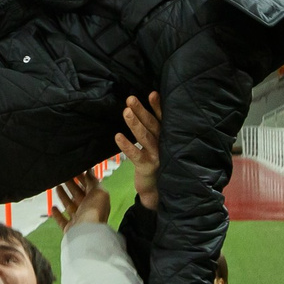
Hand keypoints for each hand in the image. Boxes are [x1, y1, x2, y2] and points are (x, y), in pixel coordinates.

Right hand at [52, 172, 109, 228]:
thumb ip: (93, 181)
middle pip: (78, 195)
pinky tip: (52, 207)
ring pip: (70, 206)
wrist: (86, 233)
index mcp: (97, 201)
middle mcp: (88, 210)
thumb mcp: (98, 192)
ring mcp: (79, 220)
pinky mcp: (70, 229)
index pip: (89, 187)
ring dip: (64, 196)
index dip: (82, 178)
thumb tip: (90, 170)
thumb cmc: (94, 212)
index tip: (74, 169)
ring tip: (57, 186)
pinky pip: (62, 220)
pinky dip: (57, 214)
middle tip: (63, 175)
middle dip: (72, 185)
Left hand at [114, 95, 161, 209]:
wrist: (156, 190)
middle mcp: (164, 145)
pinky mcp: (147, 167)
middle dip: (141, 111)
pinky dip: (127, 146)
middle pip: (152, 125)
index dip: (157, 107)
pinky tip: (118, 136)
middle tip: (130, 99)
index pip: (162, 119)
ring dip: (135, 124)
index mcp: (166, 138)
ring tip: (126, 111)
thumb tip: (139, 110)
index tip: (152, 93)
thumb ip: (151, 130)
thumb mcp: (155, 145)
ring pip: (145, 137)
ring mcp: (157, 156)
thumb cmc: (154, 163)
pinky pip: (136, 155)